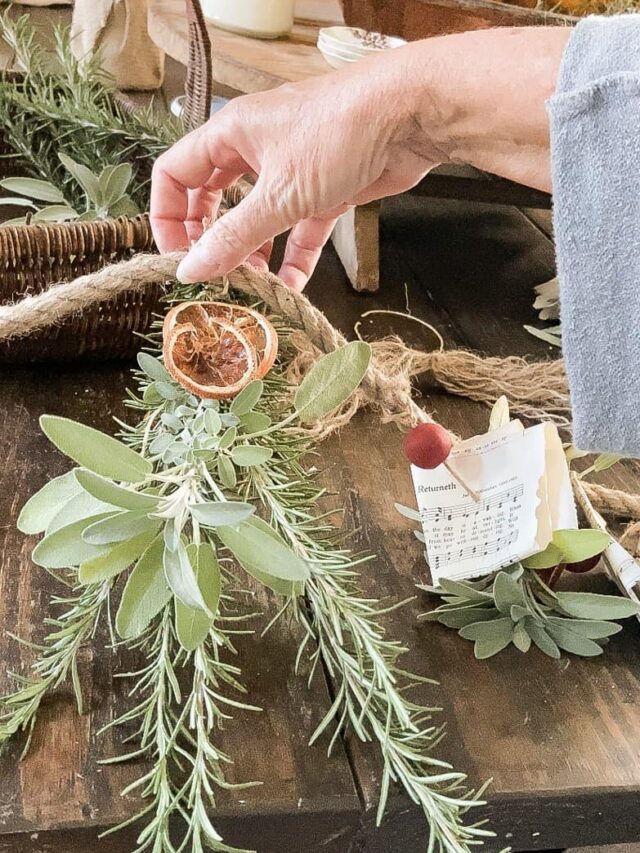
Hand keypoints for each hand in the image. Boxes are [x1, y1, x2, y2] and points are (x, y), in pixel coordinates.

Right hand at [151, 26, 569, 289]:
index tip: (178, 256)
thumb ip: (233, 236)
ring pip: (259, 216)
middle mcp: (257, 148)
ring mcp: (293, 168)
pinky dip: (295, 255)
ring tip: (255, 284)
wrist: (411, 117)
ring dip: (254, 251)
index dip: (168, 216)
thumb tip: (191, 269)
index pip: (176, 174)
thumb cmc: (339, 134)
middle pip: (215, 197)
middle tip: (216, 272)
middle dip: (212, 238)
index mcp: (231, 135)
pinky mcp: (327, 188)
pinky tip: (293, 285)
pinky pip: (301, 227)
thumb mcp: (277, 195)